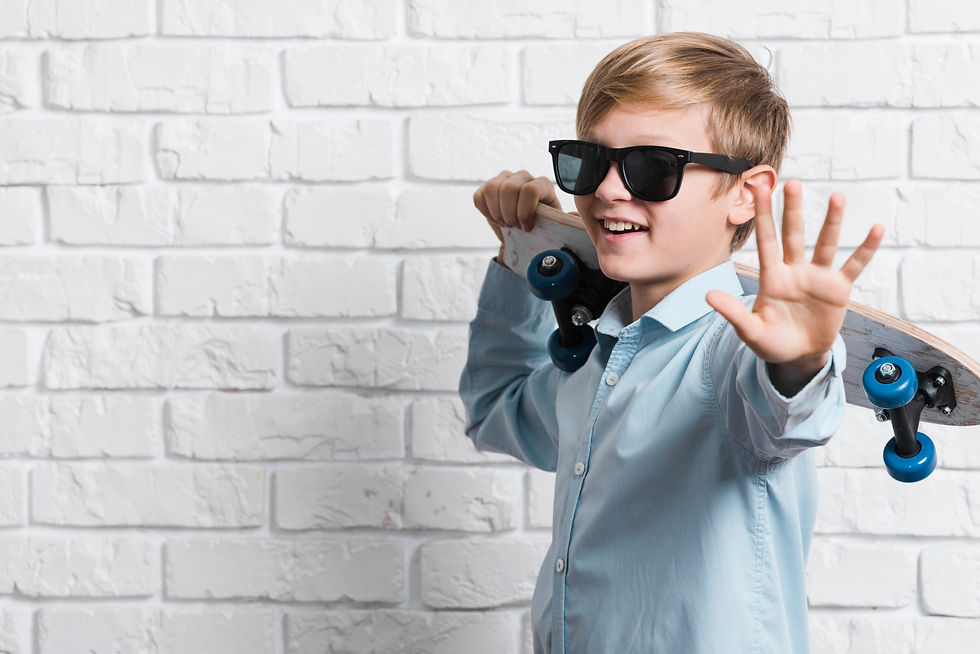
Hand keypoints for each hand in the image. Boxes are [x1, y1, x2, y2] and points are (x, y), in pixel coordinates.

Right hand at [473, 170, 560, 257]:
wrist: (526, 230)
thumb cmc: (544, 227)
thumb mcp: (558, 226)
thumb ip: (567, 221)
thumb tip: (574, 216)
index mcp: (543, 185)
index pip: (531, 189)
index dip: (525, 211)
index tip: (527, 228)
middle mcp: (523, 177)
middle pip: (509, 189)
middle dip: (509, 214)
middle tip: (514, 227)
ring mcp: (504, 179)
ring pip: (492, 189)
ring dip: (496, 212)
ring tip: (505, 224)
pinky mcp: (488, 186)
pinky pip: (479, 196)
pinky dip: (485, 212)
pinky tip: (496, 219)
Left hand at [705, 179, 884, 381]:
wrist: (799, 357)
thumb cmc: (772, 342)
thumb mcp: (750, 331)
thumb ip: (733, 312)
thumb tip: (707, 295)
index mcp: (772, 277)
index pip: (766, 240)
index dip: (763, 215)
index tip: (759, 188)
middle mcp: (795, 271)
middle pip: (793, 235)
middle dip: (792, 210)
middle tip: (793, 183)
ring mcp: (818, 277)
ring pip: (825, 244)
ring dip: (832, 222)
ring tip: (837, 197)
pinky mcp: (838, 289)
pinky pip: (854, 265)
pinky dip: (866, 249)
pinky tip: (876, 229)